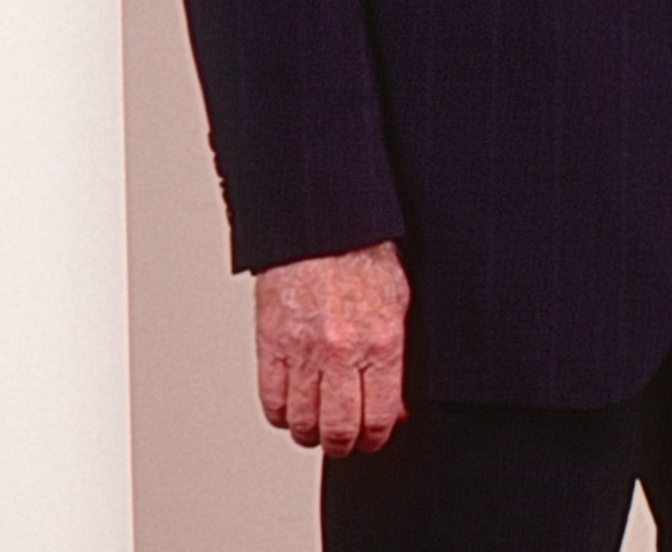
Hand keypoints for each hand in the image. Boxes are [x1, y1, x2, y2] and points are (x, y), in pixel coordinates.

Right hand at [254, 241, 409, 455]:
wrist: (323, 227)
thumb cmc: (364, 259)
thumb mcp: (399, 307)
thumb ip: (397, 362)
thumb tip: (396, 408)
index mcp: (381, 344)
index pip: (378, 419)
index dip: (375, 439)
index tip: (372, 438)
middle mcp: (343, 352)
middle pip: (338, 430)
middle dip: (343, 445)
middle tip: (344, 441)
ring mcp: (304, 351)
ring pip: (302, 422)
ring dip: (310, 433)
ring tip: (317, 426)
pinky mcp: (272, 344)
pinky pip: (272, 401)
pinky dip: (282, 414)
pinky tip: (292, 407)